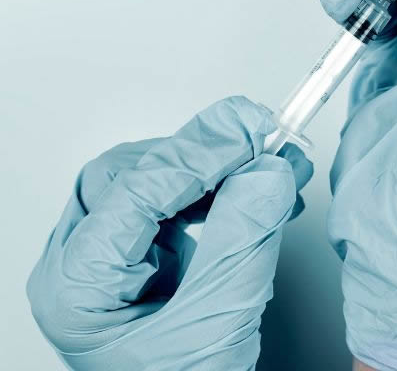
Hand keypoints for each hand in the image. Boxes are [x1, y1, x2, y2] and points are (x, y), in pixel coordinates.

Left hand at [27, 96, 312, 369]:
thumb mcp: (218, 319)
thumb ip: (241, 239)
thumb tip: (265, 170)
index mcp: (76, 288)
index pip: (133, 191)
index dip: (199, 153)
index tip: (253, 129)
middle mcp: (78, 269)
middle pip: (129, 175)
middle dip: (201, 154)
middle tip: (261, 137)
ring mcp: (104, 263)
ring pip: (148, 183)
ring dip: (212, 170)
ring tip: (269, 167)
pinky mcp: (137, 261)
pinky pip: (169, 205)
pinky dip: (214, 192)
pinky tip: (251, 192)